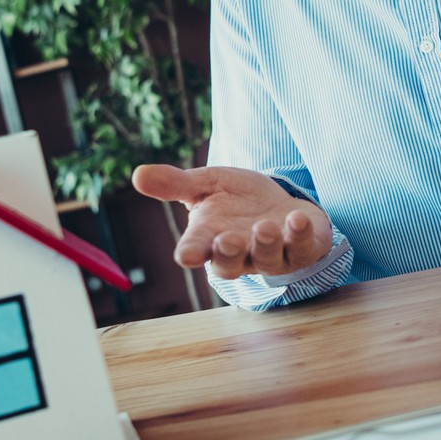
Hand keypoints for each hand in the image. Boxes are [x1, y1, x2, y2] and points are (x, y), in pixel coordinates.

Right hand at [131, 165, 333, 279]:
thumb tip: (137, 174)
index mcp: (211, 239)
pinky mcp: (302, 250)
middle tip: (227, 239)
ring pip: (267, 260)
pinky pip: (303, 249)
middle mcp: (240, 253)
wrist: (279, 203)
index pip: (196, 251)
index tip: (186, 254)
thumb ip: (176, 184)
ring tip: (264, 227)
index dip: (191, 253)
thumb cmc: (236, 198)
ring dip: (266, 244)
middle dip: (229, 254)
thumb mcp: (206, 185)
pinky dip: (300, 235)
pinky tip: (297, 217)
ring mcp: (272, 256)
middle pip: (230, 265)